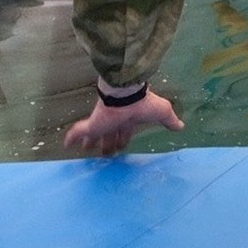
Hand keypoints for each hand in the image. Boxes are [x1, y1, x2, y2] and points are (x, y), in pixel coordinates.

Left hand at [63, 88, 183, 156]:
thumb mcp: (162, 113)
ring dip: (90, 142)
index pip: (125, 132)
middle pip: (109, 135)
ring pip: (94, 135)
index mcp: (129, 120)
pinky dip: (72, 138)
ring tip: (85, 150)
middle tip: (104, 154)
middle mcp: (114, 122)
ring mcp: (102, 123)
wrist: (128, 93)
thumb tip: (181, 126)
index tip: (120, 147)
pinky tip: (66, 145)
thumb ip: (169, 120)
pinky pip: (78, 132)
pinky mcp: (93, 124)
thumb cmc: (144, 103)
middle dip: (107, 144)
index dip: (122, 140)